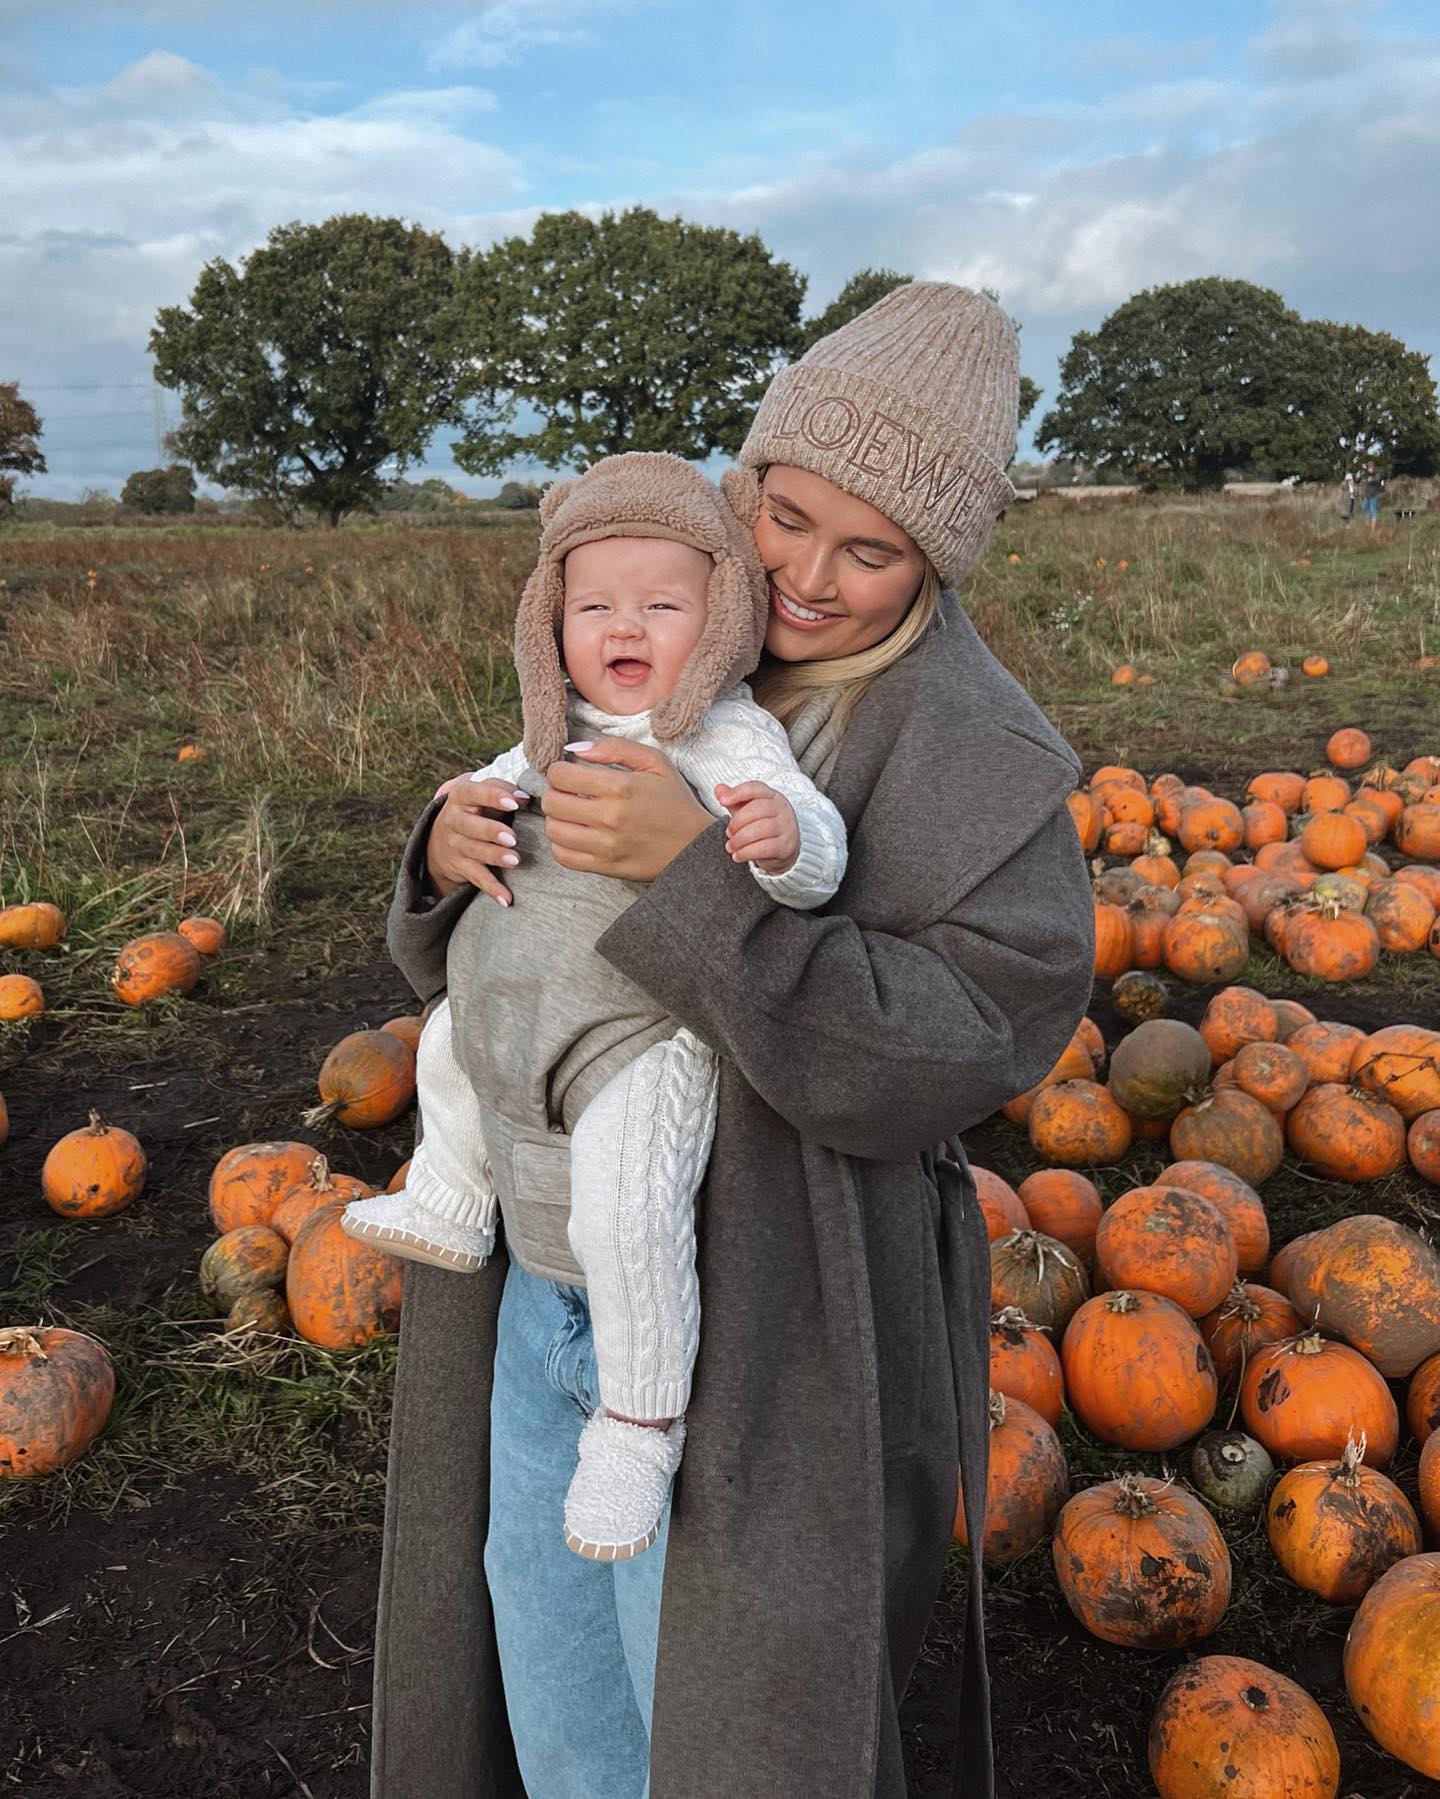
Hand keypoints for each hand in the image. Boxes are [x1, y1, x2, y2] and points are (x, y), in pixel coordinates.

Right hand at [424, 776, 530, 905]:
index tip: (514, 803)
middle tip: (512, 837)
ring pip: (474, 851)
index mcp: (460, 796)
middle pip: (470, 825)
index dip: (492, 796)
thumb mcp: (480, 794)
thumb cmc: (474, 810)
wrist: (439, 841)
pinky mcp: (461, 867)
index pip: (473, 793)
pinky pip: (477, 878)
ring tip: (515, 860)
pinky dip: (492, 889)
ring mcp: (455, 845)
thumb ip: (503, 789)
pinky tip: (506, 899)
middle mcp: (453, 821)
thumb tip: (526, 797)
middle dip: (491, 831)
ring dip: (495, 857)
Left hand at [540, 737, 712, 879]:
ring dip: (557, 818)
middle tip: (568, 793)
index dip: (559, 771)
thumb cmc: (674, 801)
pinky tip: (576, 834)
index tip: (569, 773)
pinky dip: (562, 844)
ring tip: (572, 813)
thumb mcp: (654, 762)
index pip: (561, 776)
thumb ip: (615, 748)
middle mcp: (609, 818)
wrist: (695, 846)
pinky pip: (563, 856)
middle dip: (555, 793)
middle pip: (552, 803)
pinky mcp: (605, 867)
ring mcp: (606, 845)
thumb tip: (575, 749)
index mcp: (620, 787)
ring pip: (554, 830)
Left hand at [715, 781, 798, 874]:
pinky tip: (738, 855)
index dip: (737, 793)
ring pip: (760, 829)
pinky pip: (764, 848)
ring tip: (730, 846)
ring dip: (739, 839)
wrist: (783, 851)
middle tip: (728, 833)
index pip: (755, 788)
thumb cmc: (763, 827)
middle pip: (757, 809)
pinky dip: (746, 852)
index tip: (722, 801)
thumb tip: (719, 789)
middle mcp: (782, 809)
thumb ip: (734, 801)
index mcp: (772, 796)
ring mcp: (786, 828)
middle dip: (737, 822)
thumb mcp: (748, 812)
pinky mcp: (785, 846)